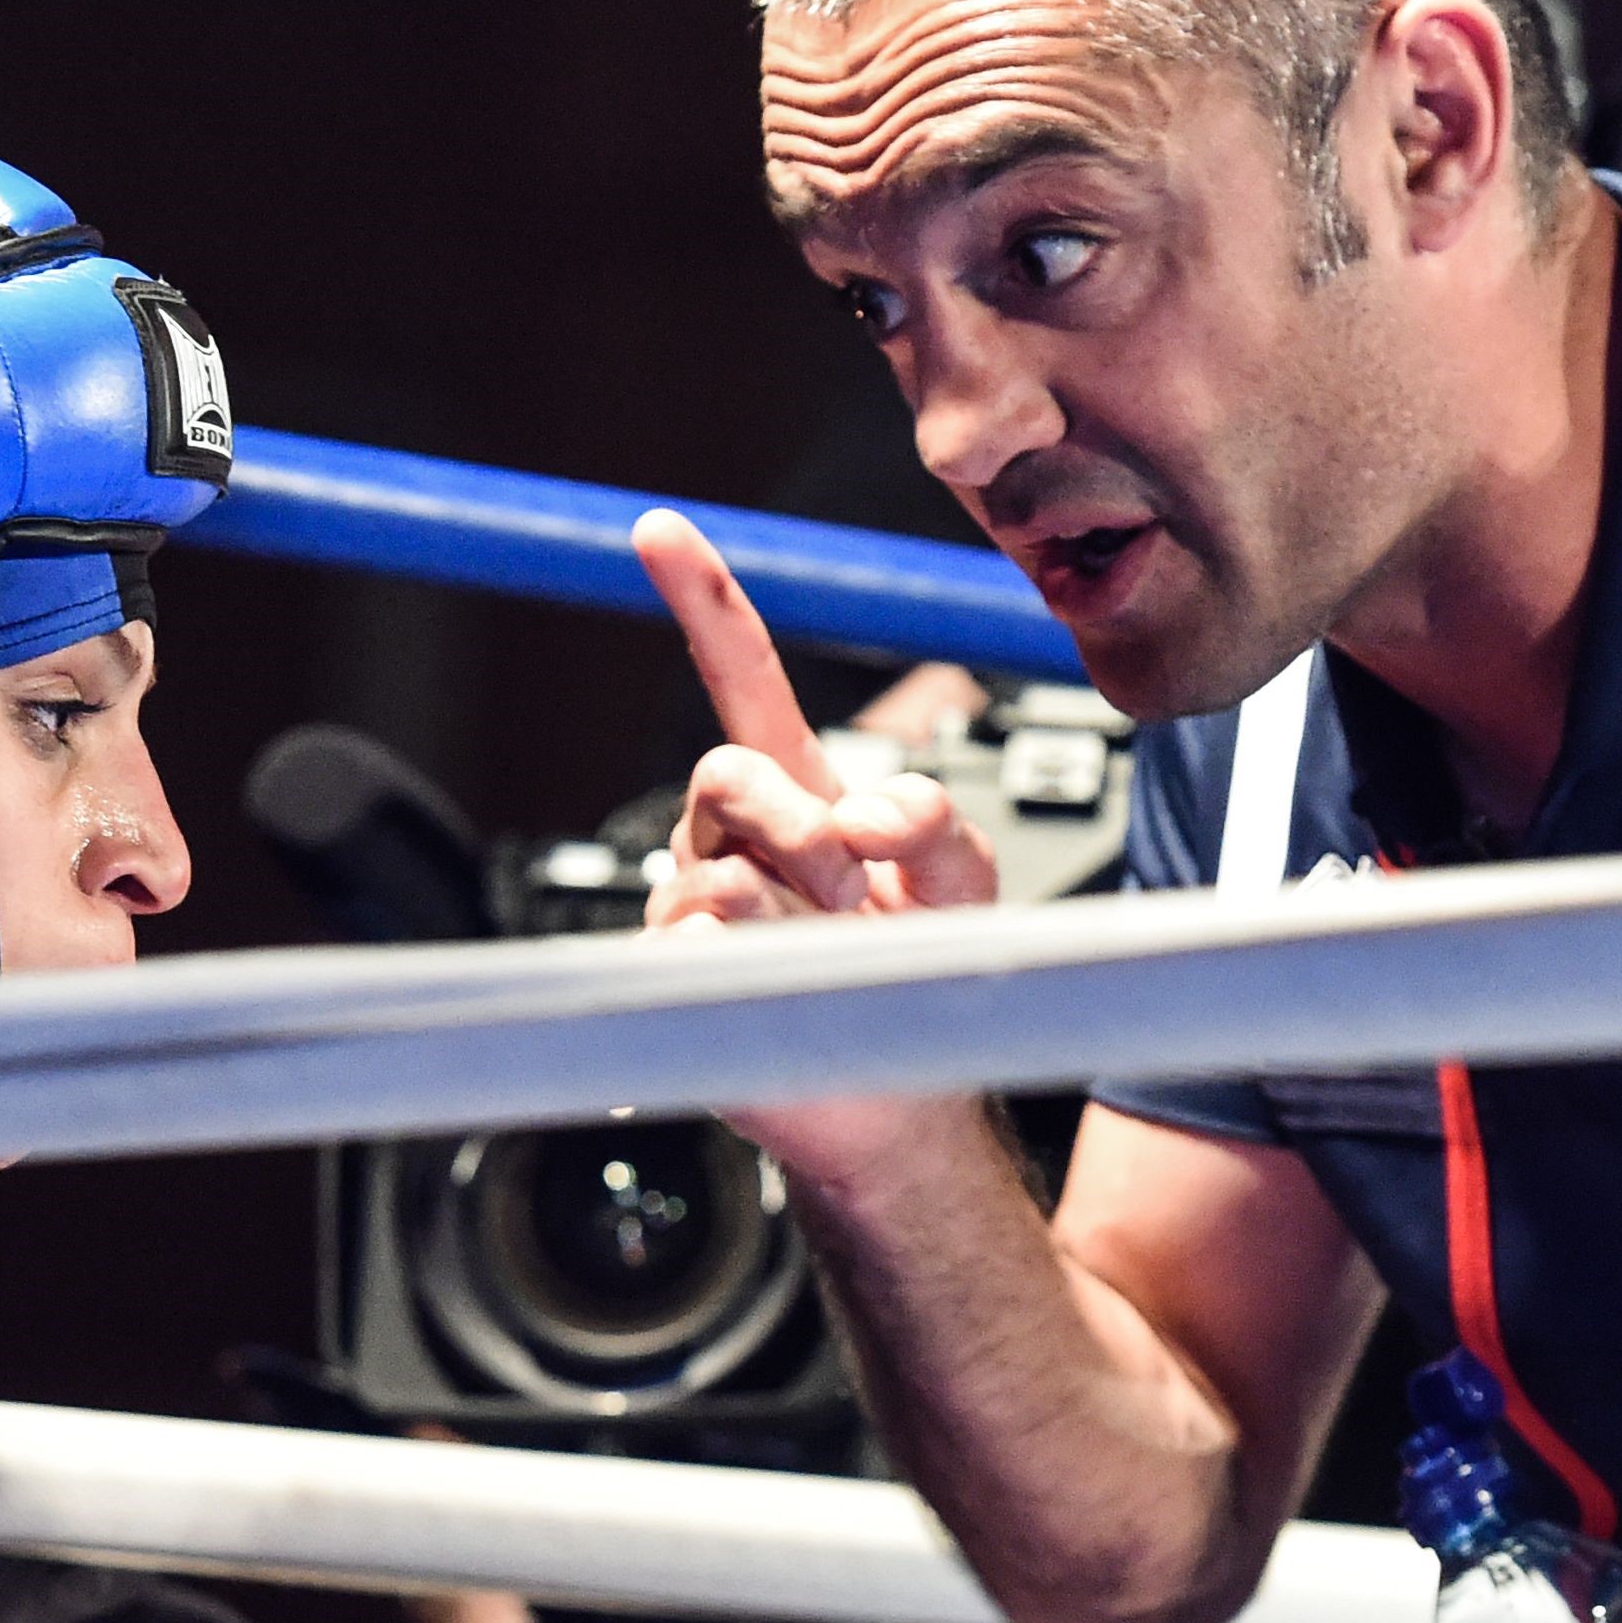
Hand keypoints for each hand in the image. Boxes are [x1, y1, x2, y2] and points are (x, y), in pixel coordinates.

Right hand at [631, 512, 1000, 1181]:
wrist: (903, 1092)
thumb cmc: (923, 974)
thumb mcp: (961, 876)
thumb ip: (931, 817)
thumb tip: (862, 813)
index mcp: (797, 789)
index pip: (742, 677)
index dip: (702, 602)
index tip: (660, 531)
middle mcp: (731, 838)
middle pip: (724, 770)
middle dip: (798, 824)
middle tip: (852, 886)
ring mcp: (694, 905)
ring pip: (719, 867)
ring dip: (800, 906)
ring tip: (837, 949)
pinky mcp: (673, 976)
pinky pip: (696, 939)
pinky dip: (761, 960)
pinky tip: (785, 985)